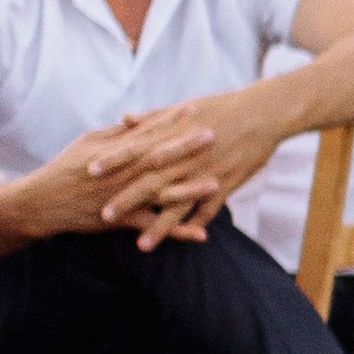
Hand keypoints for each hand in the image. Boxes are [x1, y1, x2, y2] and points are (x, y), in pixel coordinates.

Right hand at [26, 118, 217, 243]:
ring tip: (215, 183)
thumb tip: (138, 117)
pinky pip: (153, 228)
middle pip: (159, 158)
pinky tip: (201, 234)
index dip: (171, 120)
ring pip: (161, 193)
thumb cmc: (66, 167)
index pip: (148, 132)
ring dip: (189, 190)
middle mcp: (123, 172)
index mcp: (117, 151)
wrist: (44, 201)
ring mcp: (125, 197)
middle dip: (187, 147)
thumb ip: (116, 133)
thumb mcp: (89, 142)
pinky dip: (176, 232)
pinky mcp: (123, 220)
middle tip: (214, 135)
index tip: (194, 108)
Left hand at [90, 91, 280, 247]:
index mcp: (173, 135)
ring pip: (178, 205)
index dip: (113, 159)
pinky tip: (182, 240)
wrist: (263, 113)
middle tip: (104, 216)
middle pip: (151, 182)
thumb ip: (153, 117)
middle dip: (127, 200)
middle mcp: (186, 157)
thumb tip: (125, 118)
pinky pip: (209, 210)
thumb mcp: (184, 108)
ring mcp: (206, 173)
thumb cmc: (221, 107)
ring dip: (160, 227)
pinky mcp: (227, 184)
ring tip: (142, 246)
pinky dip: (196, 224)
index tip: (90, 170)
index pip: (136, 148)